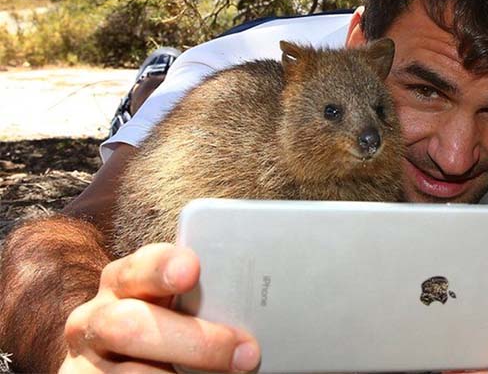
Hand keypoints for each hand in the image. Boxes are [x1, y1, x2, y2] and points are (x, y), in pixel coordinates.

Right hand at [59, 243, 259, 372]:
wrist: (119, 361)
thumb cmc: (167, 326)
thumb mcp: (178, 306)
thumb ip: (202, 299)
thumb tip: (261, 308)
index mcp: (124, 280)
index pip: (141, 266)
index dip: (164, 267)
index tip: (192, 270)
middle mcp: (96, 316)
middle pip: (132, 325)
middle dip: (195, 341)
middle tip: (245, 353)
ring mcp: (86, 360)